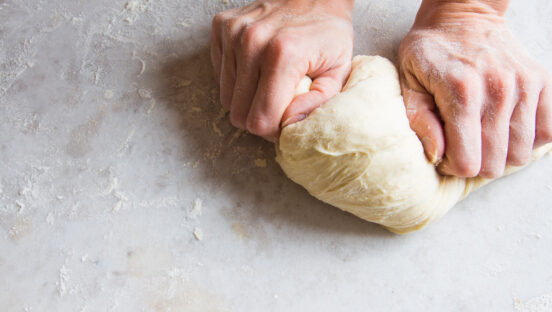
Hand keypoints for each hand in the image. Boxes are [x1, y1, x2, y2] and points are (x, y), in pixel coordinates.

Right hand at [211, 0, 353, 140]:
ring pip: (226, 97)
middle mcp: (252, 42)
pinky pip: (220, 74)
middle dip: (258, 117)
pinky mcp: (222, 27)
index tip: (285, 123)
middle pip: (238, 112)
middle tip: (278, 105)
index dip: (272, 131)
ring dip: (247, 98)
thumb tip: (288, 126)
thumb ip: (317, 103)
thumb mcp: (339, 71)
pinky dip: (237, 79)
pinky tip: (257, 67)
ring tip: (270, 83)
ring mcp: (233, 32)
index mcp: (283, 55)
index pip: (259, 120)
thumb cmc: (328, 34)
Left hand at [399, 0, 551, 177]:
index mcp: (461, 92)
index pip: (467, 162)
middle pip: (495, 164)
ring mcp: (524, 85)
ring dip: (500, 154)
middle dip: (474, 163)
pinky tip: (504, 128)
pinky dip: (526, 139)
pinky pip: (548, 132)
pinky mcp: (541, 81)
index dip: (452, 166)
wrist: (462, 13)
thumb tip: (437, 156)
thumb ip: (419, 121)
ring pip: (521, 154)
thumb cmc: (429, 50)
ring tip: (480, 135)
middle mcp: (498, 90)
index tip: (444, 153)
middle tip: (461, 145)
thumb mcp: (408, 82)